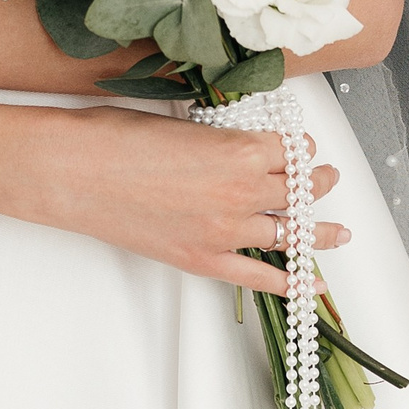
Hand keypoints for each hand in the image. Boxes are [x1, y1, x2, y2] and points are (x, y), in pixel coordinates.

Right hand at [36, 108, 347, 295]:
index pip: (291, 151)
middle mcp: (241, 192)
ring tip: (337, 232)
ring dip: (316, 232)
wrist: (71, 171)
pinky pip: (257, 276)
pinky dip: (287, 282)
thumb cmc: (115, 137)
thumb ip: (220, 139)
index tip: (303, 149)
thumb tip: (238, 146)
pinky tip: (307, 283)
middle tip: (327, 179)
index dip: (301, 149)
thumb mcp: (181, 124)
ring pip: (288, 234)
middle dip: (316, 184)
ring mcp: (223, 230)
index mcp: (240, 149)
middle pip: (297, 190)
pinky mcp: (200, 259)